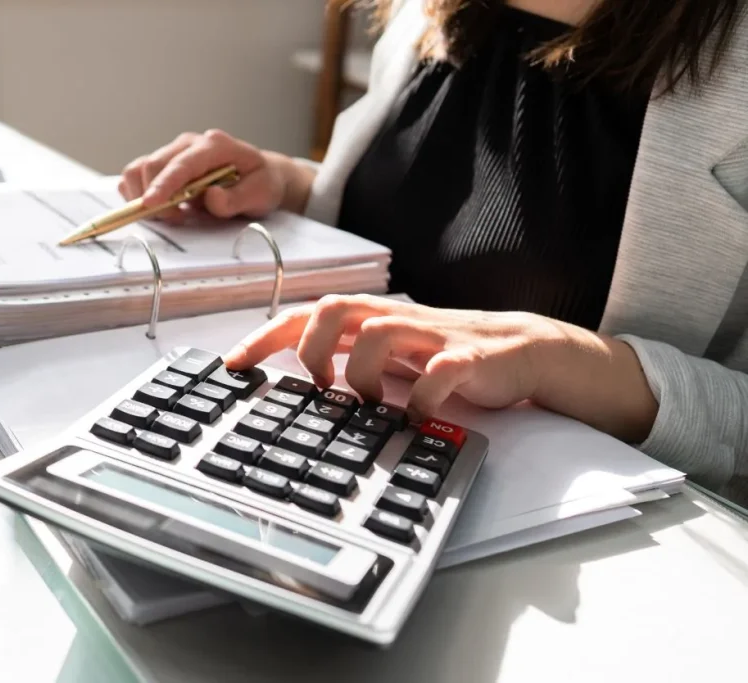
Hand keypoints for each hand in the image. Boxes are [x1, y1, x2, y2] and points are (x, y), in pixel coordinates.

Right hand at [118, 130, 310, 222]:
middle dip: (154, 197)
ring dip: (144, 196)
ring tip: (172, 214)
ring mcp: (175, 152)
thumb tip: (211, 197)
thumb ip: (236, 198)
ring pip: (139, 169)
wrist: (260, 176)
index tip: (150, 205)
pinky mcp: (165, 164)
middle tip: (176, 219)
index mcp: (214, 145)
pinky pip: (136, 176)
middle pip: (152, 164)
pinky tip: (165, 207)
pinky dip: (140, 194)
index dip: (163, 184)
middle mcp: (190, 143)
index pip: (181, 164)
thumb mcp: (260, 194)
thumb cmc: (261, 183)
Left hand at [223, 294, 657, 440]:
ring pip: (380, 332)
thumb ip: (346, 359)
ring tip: (366, 405)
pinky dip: (424, 397)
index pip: (307, 315)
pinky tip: (418, 418)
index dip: (266, 336)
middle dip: (312, 346)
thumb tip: (294, 381)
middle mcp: (395, 320)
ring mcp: (431, 335)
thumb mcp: (387, 356)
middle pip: (336, 308)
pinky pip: (442, 370)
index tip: (233, 365)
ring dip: (362, 374)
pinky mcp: (469, 357)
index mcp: (371, 319)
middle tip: (317, 385)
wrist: (521, 350)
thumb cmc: (445, 355)